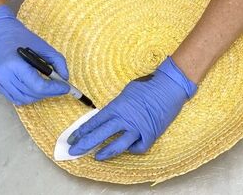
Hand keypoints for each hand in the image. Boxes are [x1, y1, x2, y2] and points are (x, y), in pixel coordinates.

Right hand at [0, 5, 69, 104]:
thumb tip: (65, 78)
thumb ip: (58, 62)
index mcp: (15, 64)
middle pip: (33, 94)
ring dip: (41, 96)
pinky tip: (38, 89)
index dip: (55, 89)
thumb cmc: (22, 39)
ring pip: (26, 99)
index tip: (66, 87)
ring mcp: (0, 82)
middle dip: (51, 92)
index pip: (38, 85)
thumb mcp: (45, 47)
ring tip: (50, 88)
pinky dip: (31, 97)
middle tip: (62, 87)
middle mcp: (5, 76)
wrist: (0, 34)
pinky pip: (17, 99)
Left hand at [67, 56, 196, 160]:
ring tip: (95, 157)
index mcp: (117, 106)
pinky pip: (139, 147)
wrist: (169, 86)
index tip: (74, 137)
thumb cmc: (148, 85)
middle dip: (85, 143)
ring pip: (118, 145)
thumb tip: (110, 114)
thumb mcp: (126, 92)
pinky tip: (128, 149)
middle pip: (101, 134)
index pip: (95, 121)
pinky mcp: (151, 134)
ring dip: (105, 152)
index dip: (83, 130)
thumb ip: (117, 106)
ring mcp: (138, 128)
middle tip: (73, 151)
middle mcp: (125, 119)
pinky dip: (133, 149)